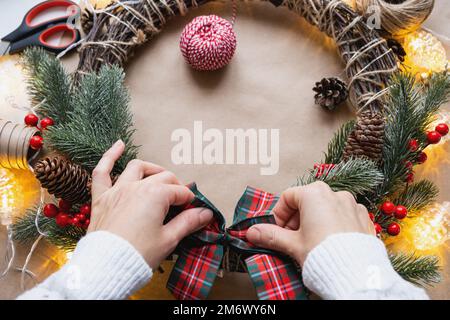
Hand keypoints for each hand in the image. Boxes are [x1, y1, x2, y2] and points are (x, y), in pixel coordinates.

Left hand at [88, 140, 212, 268]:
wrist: (106, 268)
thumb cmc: (138, 254)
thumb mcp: (169, 239)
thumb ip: (188, 222)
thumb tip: (206, 213)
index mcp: (156, 195)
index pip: (179, 192)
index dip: (189, 201)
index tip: (194, 211)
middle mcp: (136, 186)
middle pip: (163, 178)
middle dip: (175, 187)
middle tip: (180, 201)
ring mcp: (117, 190)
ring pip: (137, 168)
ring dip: (151, 169)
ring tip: (160, 174)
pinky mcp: (101, 198)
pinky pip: (101, 171)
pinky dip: (109, 156)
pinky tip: (118, 144)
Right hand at [247, 181, 373, 265]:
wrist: (356, 275)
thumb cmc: (324, 255)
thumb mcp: (292, 244)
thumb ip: (271, 235)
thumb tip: (252, 232)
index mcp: (314, 194)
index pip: (288, 197)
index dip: (279, 214)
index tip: (279, 230)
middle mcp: (335, 194)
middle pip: (307, 201)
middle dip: (297, 219)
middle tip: (293, 238)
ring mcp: (352, 205)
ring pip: (326, 208)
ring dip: (315, 221)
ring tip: (312, 242)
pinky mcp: (364, 218)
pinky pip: (343, 216)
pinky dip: (334, 225)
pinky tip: (330, 242)